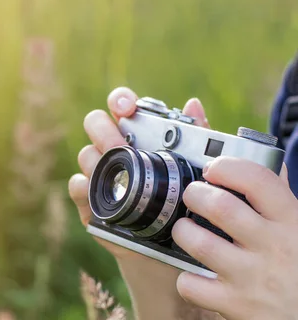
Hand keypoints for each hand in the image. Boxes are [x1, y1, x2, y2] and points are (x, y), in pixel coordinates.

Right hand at [68, 87, 208, 258]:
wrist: (166, 245)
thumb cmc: (178, 200)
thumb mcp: (193, 169)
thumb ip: (195, 137)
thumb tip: (193, 105)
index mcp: (135, 133)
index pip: (121, 106)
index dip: (120, 100)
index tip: (127, 107)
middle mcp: (112, 148)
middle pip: (95, 123)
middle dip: (105, 130)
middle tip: (122, 144)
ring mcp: (98, 173)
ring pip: (85, 154)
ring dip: (97, 159)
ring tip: (116, 172)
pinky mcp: (88, 200)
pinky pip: (76, 185)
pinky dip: (83, 186)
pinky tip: (95, 190)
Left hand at [172, 157, 297, 319]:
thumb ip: (283, 202)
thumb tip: (276, 166)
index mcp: (290, 222)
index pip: (258, 180)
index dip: (227, 167)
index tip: (212, 169)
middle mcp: (272, 247)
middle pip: (221, 207)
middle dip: (195, 194)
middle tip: (192, 196)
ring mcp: (252, 277)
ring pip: (200, 243)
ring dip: (184, 231)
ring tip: (186, 230)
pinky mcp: (236, 304)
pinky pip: (192, 285)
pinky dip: (185, 278)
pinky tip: (194, 273)